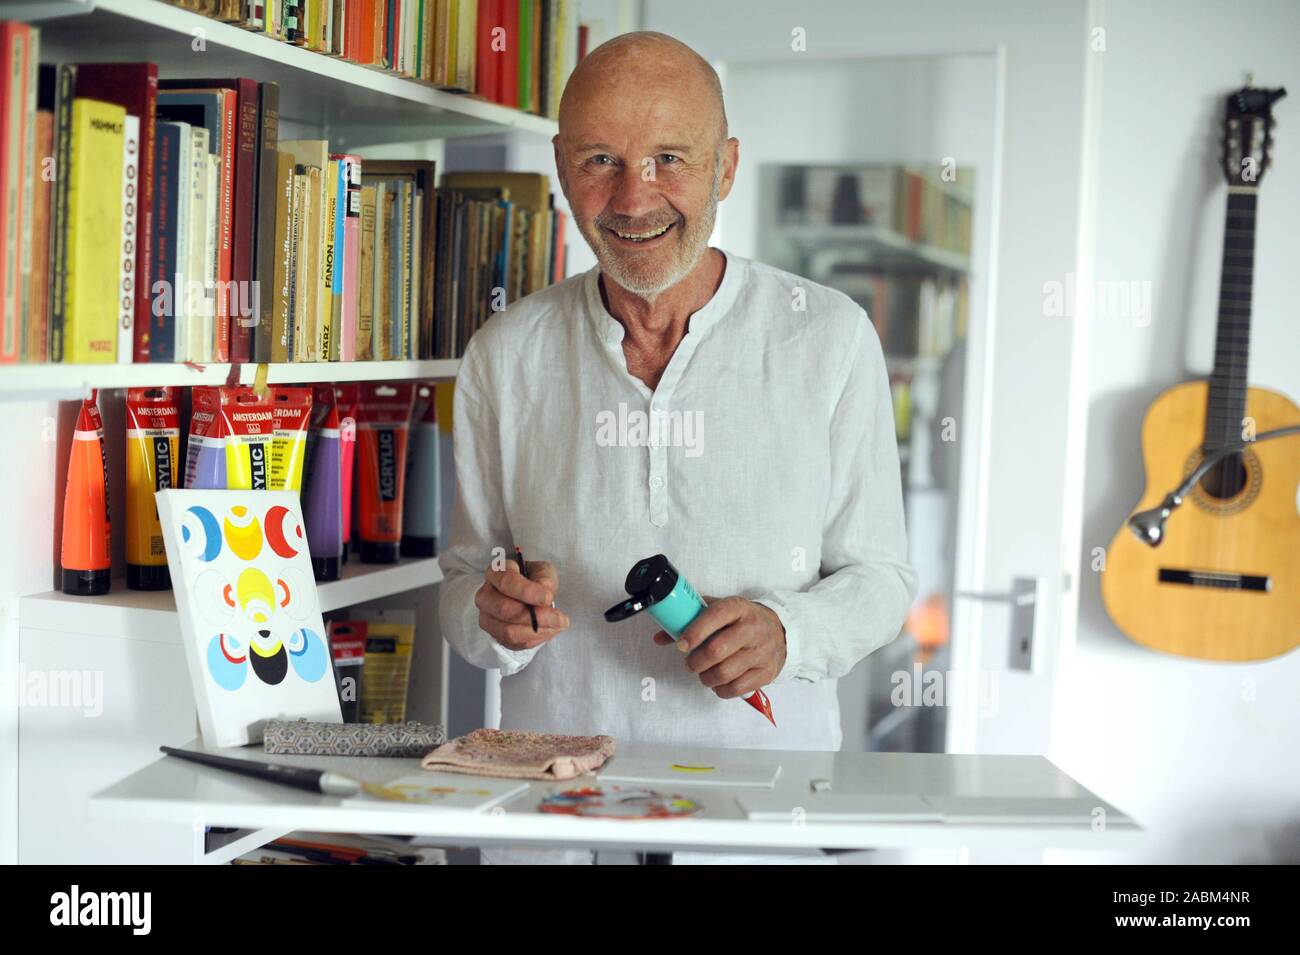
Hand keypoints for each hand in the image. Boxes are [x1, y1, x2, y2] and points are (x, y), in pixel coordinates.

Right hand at [475, 559, 570, 650]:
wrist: (527, 595)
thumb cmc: (533, 580)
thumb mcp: (543, 572)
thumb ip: (545, 580)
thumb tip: (545, 595)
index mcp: (495, 572)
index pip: (506, 582)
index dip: (528, 591)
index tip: (548, 597)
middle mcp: (485, 596)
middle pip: (505, 610)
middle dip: (536, 617)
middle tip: (560, 618)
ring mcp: (487, 617)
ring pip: (508, 631)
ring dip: (538, 632)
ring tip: (558, 625)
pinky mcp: (494, 635)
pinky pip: (514, 643)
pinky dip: (535, 639)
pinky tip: (549, 631)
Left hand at [652, 596, 785, 699]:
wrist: (781, 631)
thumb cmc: (742, 620)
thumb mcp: (719, 611)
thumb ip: (690, 621)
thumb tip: (659, 637)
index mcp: (738, 608)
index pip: (715, 616)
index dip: (694, 632)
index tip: (681, 645)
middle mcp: (752, 628)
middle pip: (717, 650)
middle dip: (696, 661)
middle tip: (690, 663)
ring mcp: (762, 652)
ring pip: (725, 673)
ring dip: (706, 677)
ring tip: (704, 673)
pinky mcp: (766, 672)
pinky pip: (737, 688)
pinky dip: (720, 689)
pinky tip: (718, 682)